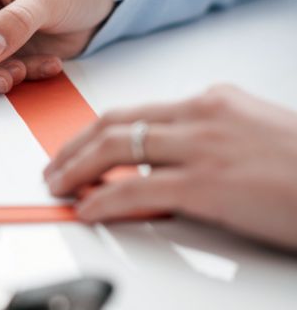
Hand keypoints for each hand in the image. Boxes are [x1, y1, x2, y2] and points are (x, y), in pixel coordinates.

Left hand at [44, 85, 296, 250]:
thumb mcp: (255, 136)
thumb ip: (210, 140)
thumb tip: (168, 164)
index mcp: (215, 100)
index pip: (138, 110)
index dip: (97, 130)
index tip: (78, 145)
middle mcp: (203, 115)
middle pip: (116, 123)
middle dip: (74, 145)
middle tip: (53, 166)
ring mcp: (204, 147)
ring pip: (117, 148)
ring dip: (76, 168)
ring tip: (58, 185)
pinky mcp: (208, 184)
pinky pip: (136, 190)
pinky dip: (102, 199)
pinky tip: (87, 208)